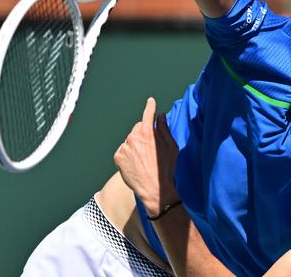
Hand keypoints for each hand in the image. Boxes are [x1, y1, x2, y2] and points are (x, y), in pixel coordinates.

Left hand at [113, 97, 179, 215]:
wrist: (154, 189)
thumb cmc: (166, 168)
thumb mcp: (172, 147)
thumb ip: (165, 129)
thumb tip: (161, 116)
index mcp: (148, 134)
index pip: (148, 115)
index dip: (150, 107)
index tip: (151, 101)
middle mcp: (134, 138)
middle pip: (138, 128)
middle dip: (144, 133)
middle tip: (152, 149)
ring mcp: (124, 147)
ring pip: (130, 140)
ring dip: (136, 145)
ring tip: (144, 160)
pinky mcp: (118, 157)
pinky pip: (123, 150)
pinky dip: (128, 154)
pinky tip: (136, 164)